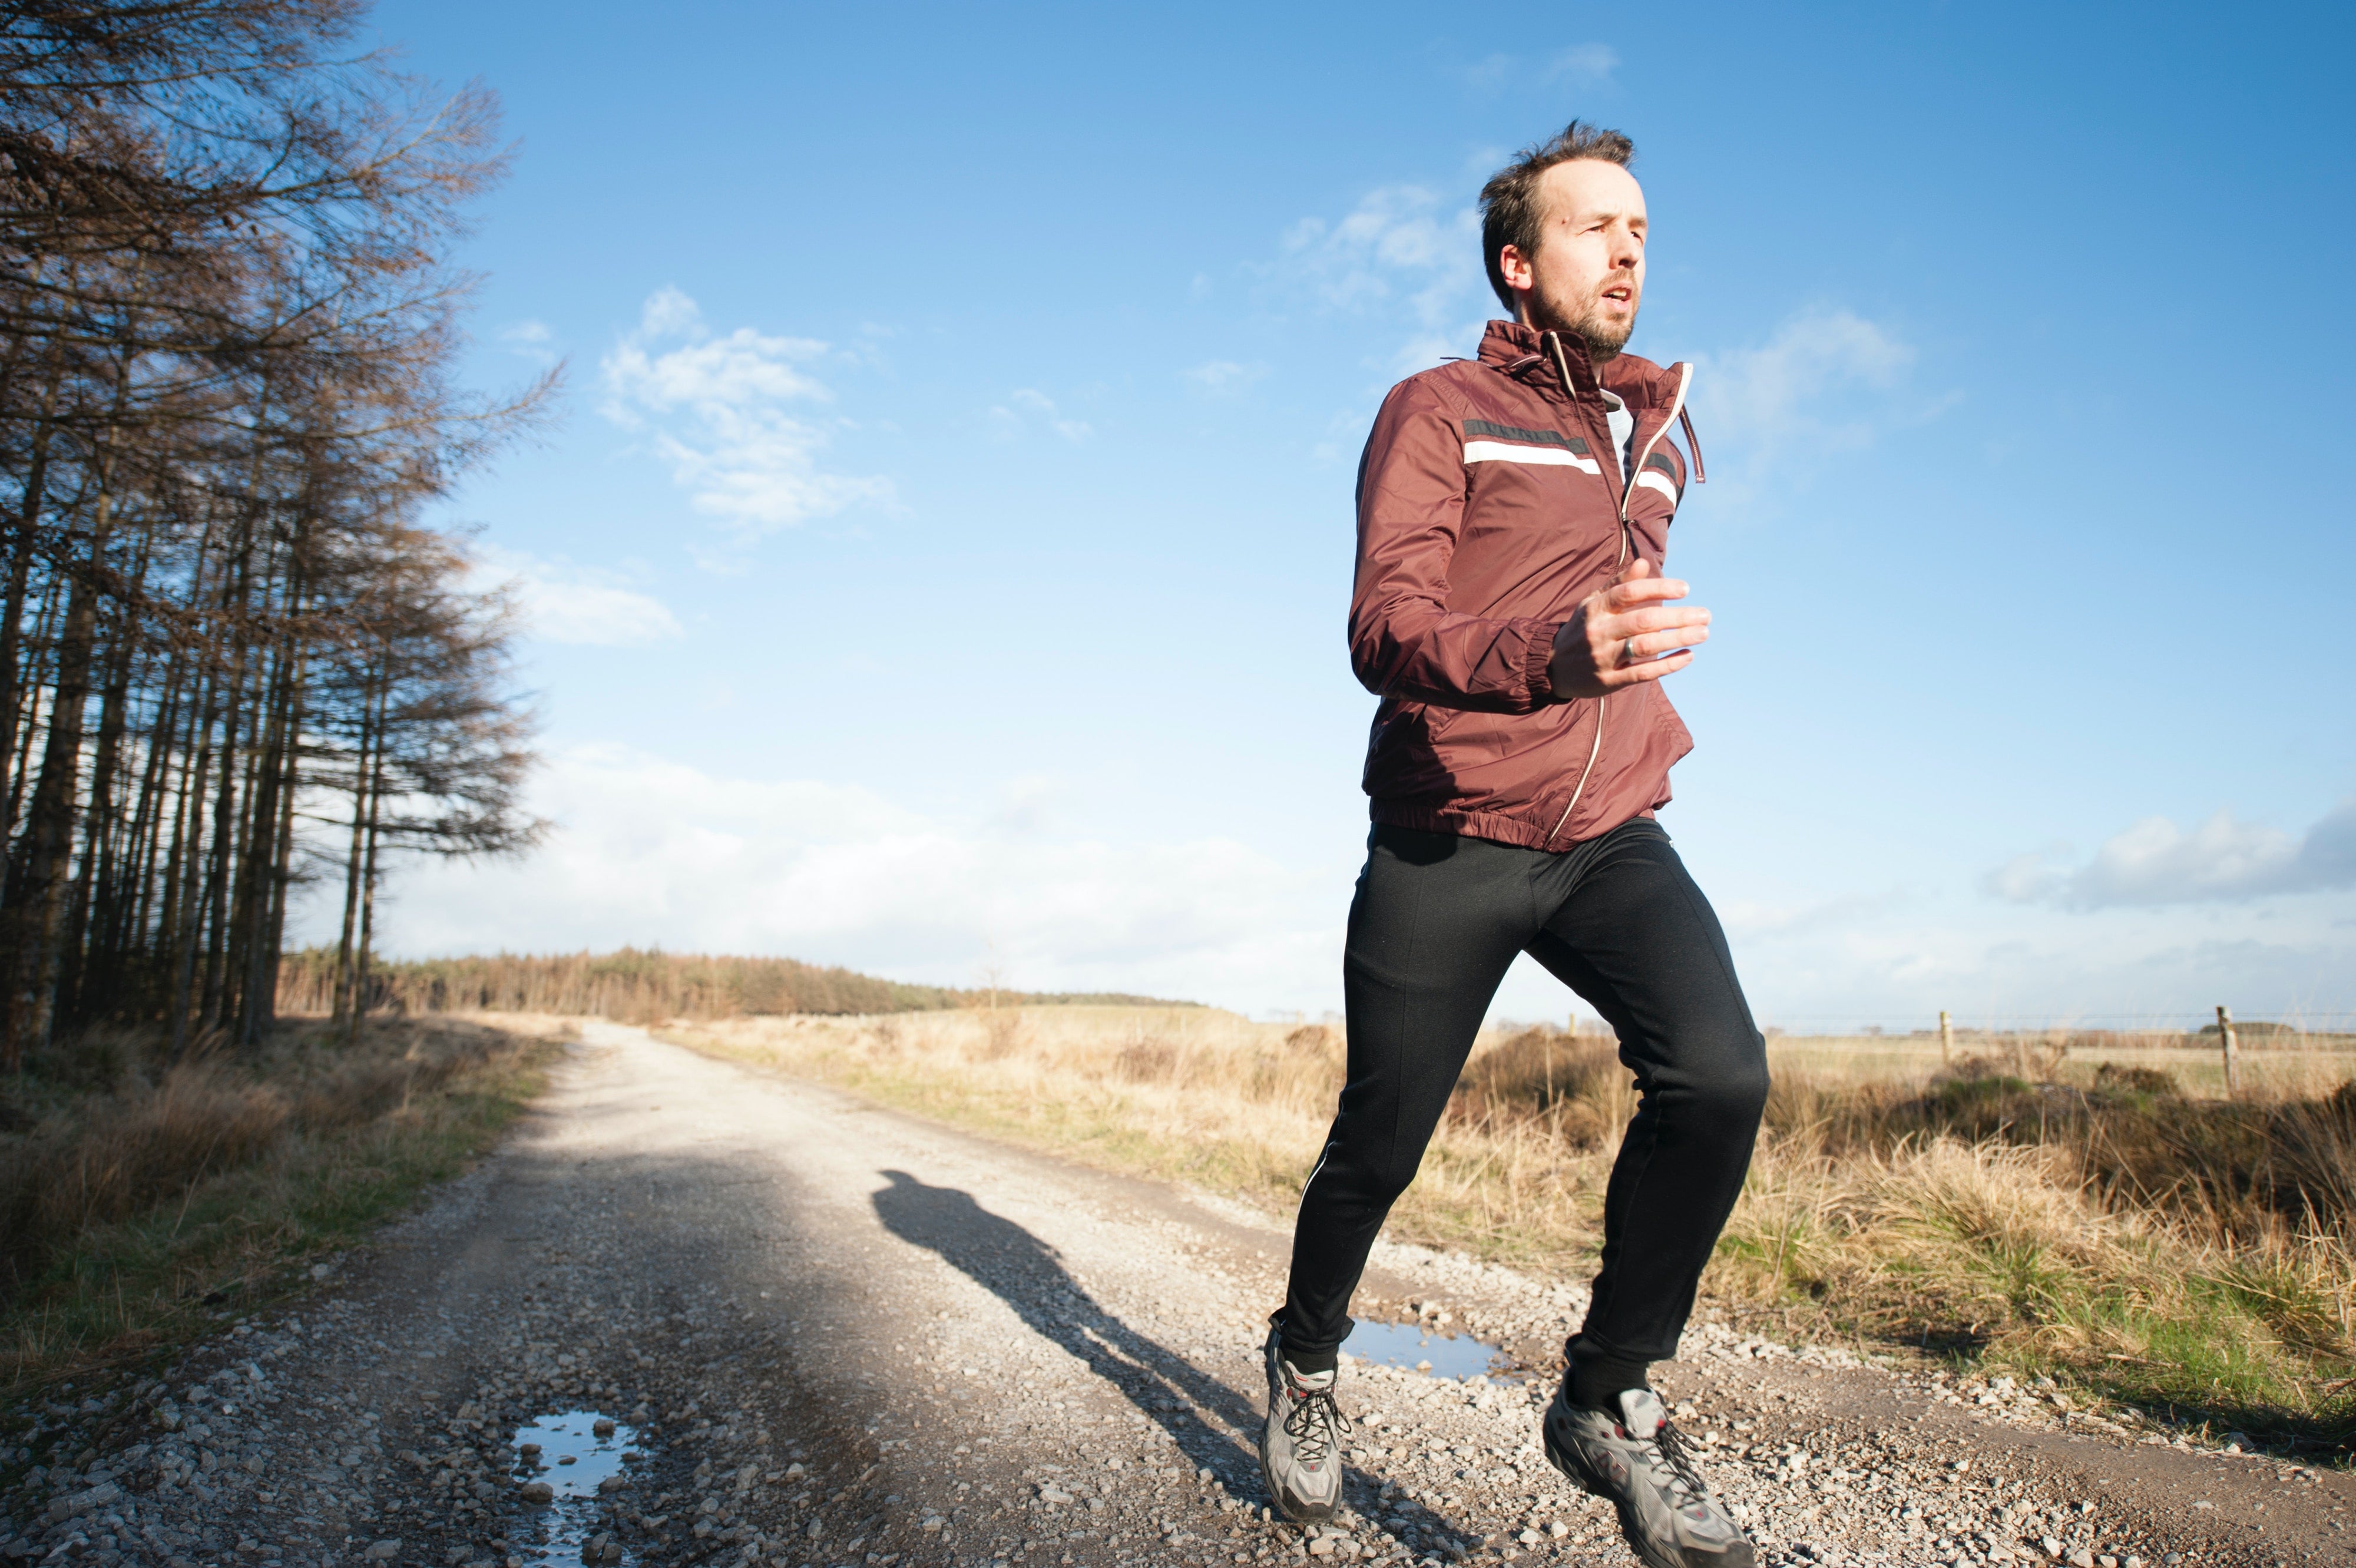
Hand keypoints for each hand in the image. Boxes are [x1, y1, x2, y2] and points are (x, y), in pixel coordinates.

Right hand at [1546, 558, 1709, 699]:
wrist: (1554, 666)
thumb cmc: (1583, 628)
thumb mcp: (1594, 602)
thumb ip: (1619, 583)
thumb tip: (1645, 562)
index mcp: (1595, 608)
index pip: (1629, 593)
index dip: (1659, 588)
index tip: (1685, 589)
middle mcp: (1598, 631)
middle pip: (1643, 620)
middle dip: (1678, 617)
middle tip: (1705, 615)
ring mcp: (1603, 657)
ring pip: (1645, 646)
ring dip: (1677, 639)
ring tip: (1702, 634)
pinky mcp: (1608, 681)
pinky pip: (1643, 673)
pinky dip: (1668, 665)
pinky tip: (1688, 656)